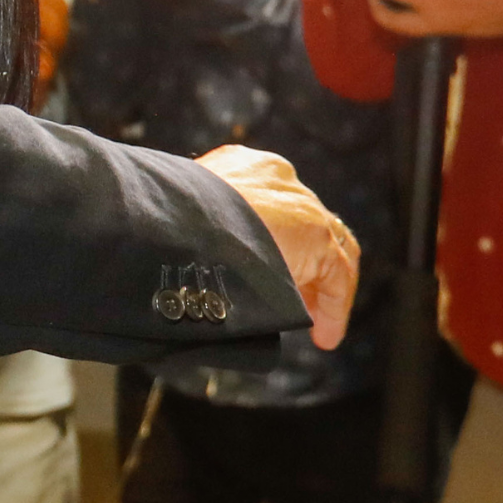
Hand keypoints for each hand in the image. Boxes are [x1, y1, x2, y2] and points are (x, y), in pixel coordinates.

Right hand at [195, 145, 359, 349]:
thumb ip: (202, 227)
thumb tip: (191, 262)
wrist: (182, 219)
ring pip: (330, 247)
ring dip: (320, 286)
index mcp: (242, 166)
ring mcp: (301, 204)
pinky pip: (337, 274)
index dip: (273, 236)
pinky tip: (323, 336)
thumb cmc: (165, 219)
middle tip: (295, 297)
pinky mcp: (318, 235)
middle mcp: (277, 179)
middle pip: (304, 224)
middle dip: (301, 262)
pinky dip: (334, 306)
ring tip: (313, 322)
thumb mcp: (183, 216)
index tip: (264, 265)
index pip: (272, 201)